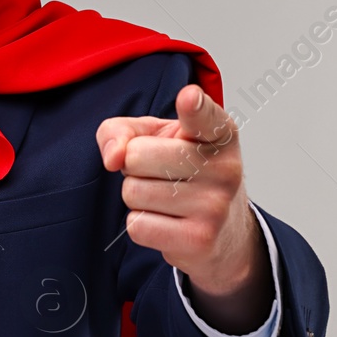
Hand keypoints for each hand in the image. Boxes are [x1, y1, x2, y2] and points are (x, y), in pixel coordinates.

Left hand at [95, 83, 271, 331]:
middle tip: (160, 174)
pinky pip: (137, 225)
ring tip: (165, 198)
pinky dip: (142, 224)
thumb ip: (121, 131)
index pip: (204, 116)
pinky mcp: (199, 239)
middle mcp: (224, 167)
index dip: (194, 106)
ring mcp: (215, 205)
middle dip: (133, 166)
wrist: (223, 232)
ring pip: (133, 193)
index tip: (188, 97)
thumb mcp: (154, 138)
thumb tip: (112, 157)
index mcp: (219, 134)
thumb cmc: (183, 173)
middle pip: (137, 156)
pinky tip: (167, 222)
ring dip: (137, 197)